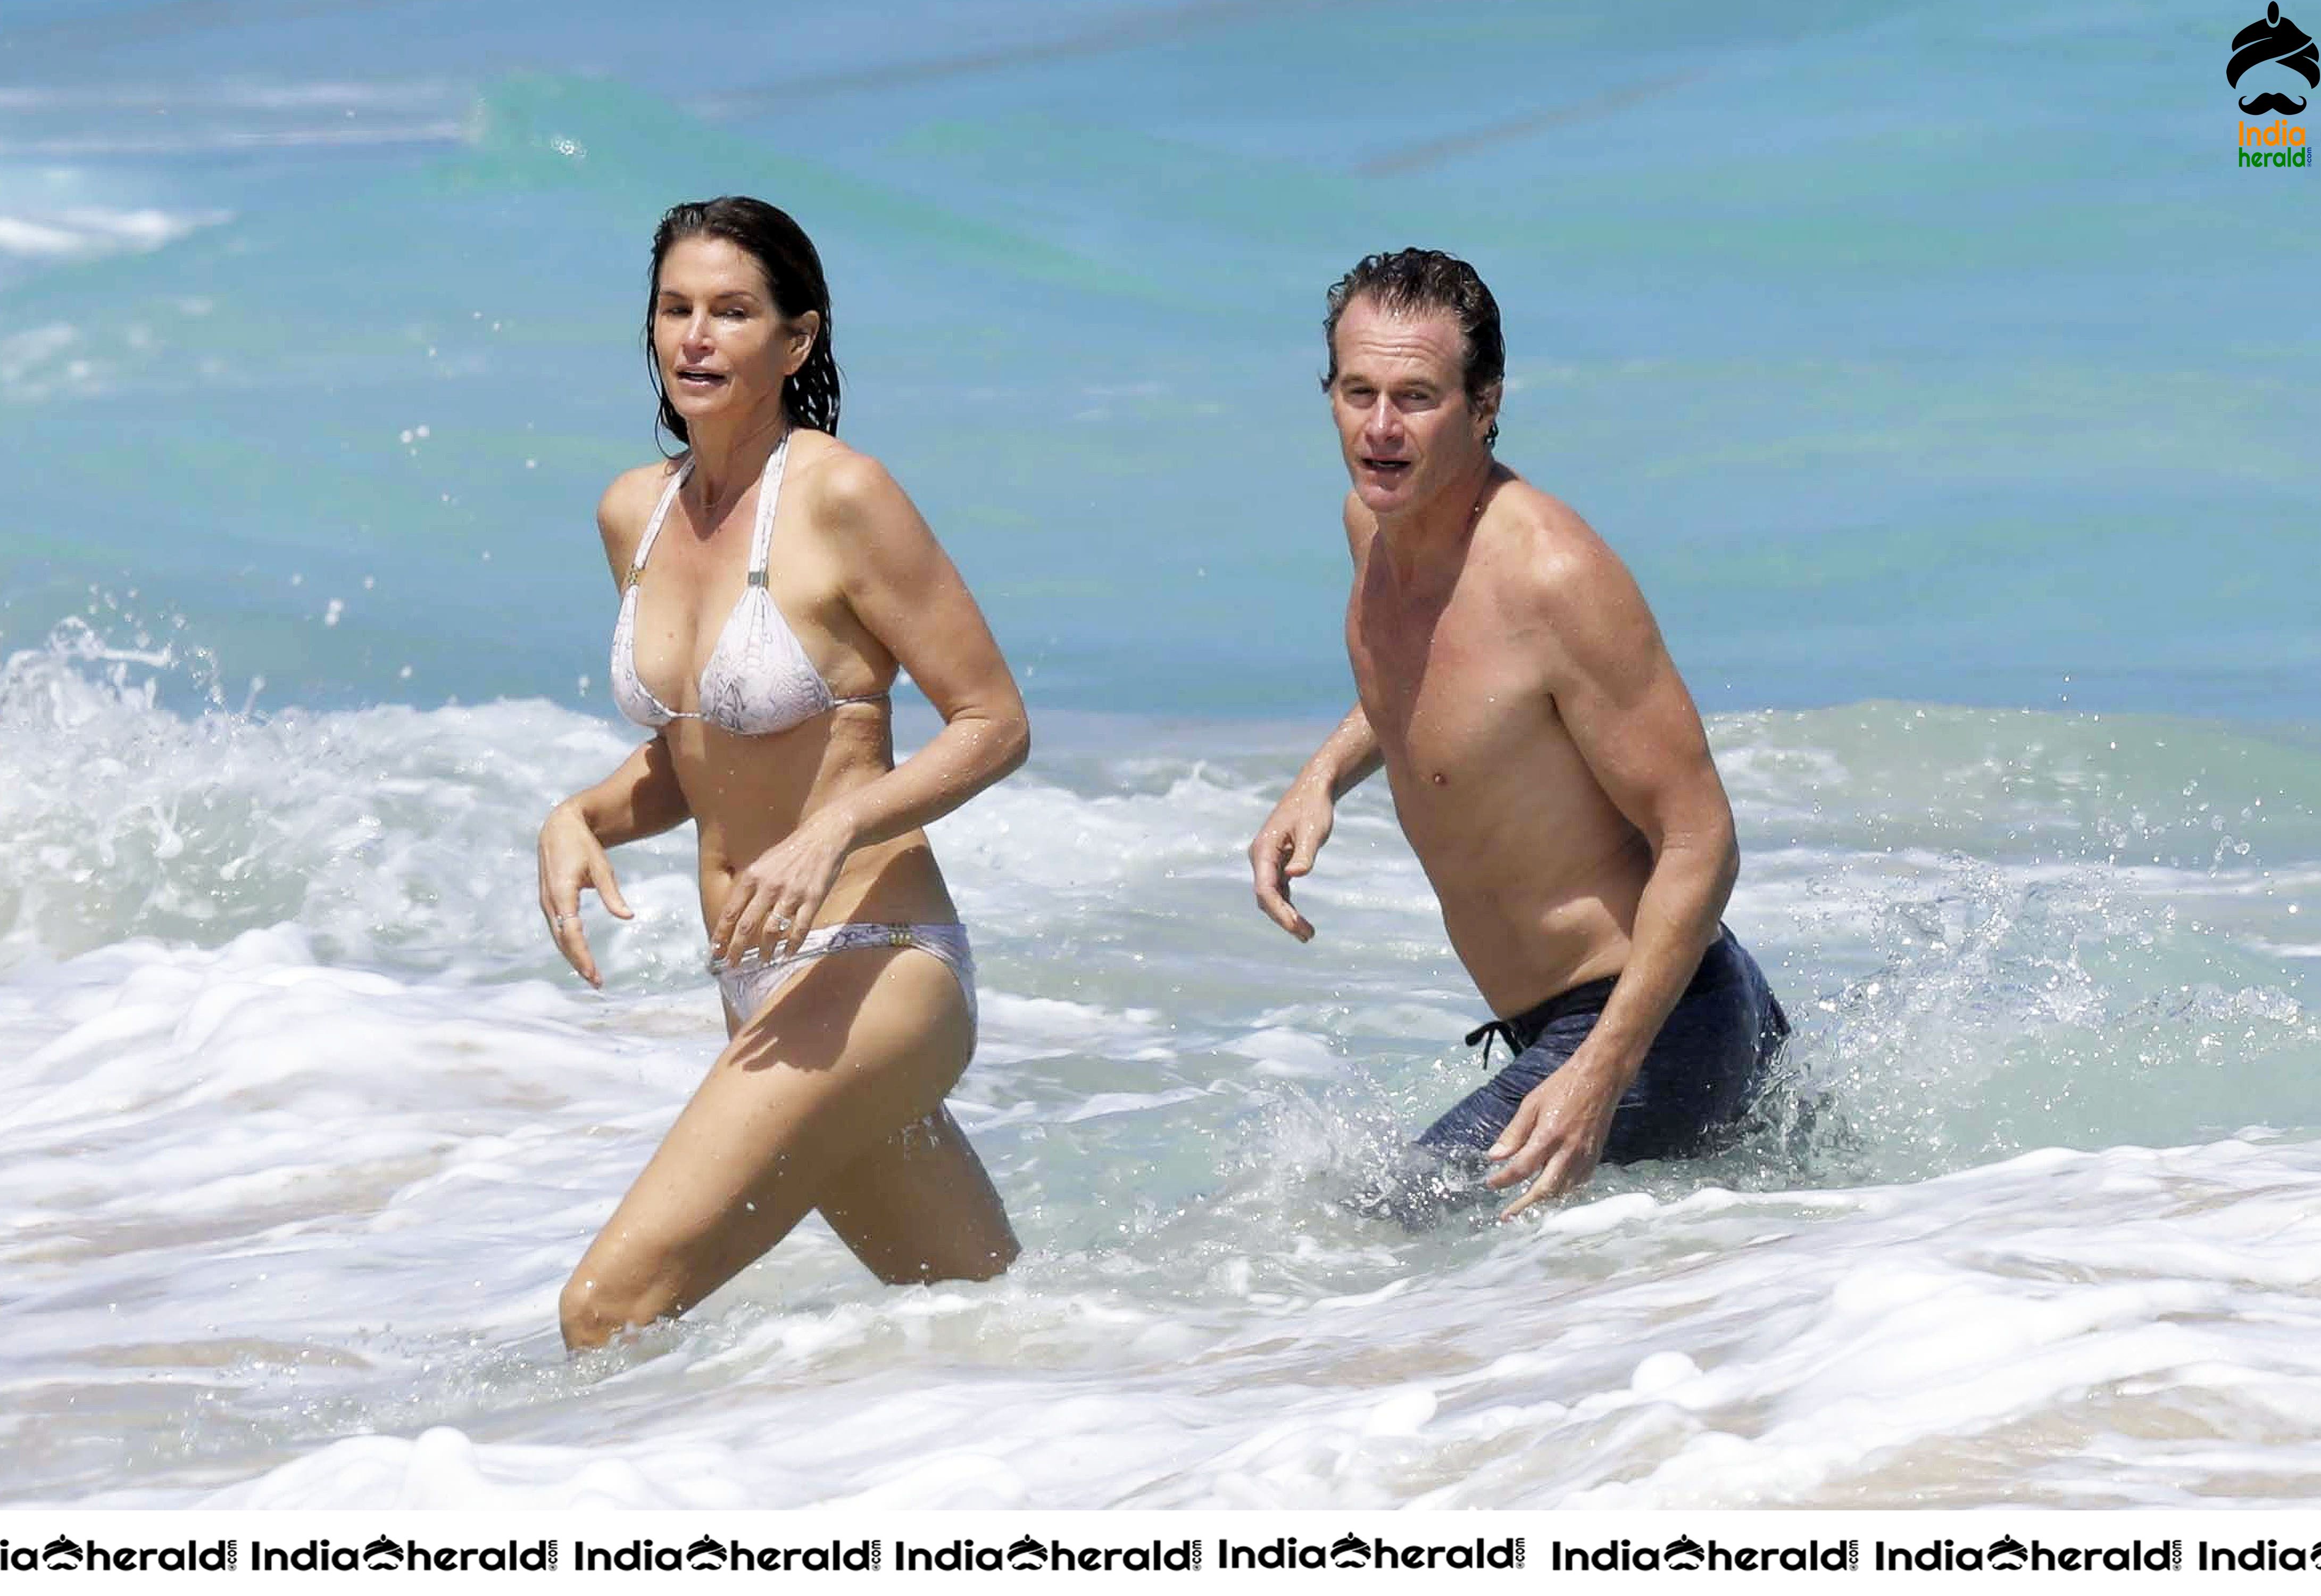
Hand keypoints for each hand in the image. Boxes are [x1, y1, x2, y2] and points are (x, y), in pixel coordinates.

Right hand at [537, 801, 633, 987]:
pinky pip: (558, 929)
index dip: (582, 956)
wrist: (558, 828)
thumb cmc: (583, 846)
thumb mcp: (601, 867)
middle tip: (597, 983)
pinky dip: (568, 945)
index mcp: (562, 893)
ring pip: (558, 937)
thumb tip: (628, 917)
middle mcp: (549, 901)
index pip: (571, 933)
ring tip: (591, 975)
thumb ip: (612, 894)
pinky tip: (581, 956)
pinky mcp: (549, 902)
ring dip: (573, 957)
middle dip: (578, 963)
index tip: (594, 974)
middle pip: (562, 941)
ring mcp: (546, 903)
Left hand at [709, 806, 856, 965]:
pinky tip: (787, 954)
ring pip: (772, 930)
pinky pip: (799, 928)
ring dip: (765, 951)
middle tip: (731, 965)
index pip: (730, 912)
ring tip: (762, 962)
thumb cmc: (790, 853)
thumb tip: (735, 912)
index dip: (721, 935)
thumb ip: (749, 886)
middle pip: (747, 926)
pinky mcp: (812, 899)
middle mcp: (768, 887)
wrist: (822, 837)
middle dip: (736, 949)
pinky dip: (792, 945)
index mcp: (752, 877)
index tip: (714, 952)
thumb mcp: (762, 864)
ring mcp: (791, 894)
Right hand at [1247, 780, 1335, 940]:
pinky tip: (1300, 920)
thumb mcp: (1313, 830)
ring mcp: (1267, 860)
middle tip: (1307, 936)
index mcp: (1263, 849)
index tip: (1295, 927)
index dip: (1279, 911)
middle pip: (1266, 897)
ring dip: (1286, 915)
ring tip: (1307, 934)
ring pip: (1271, 896)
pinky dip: (1288, 904)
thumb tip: (1295, 875)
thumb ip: (1304, 853)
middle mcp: (1260, 857)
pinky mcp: (1276, 862)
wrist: (1313, 790)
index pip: (1265, 889)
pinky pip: (1278, 889)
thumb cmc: (1313, 808)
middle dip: (1284, 918)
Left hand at [1483, 1053, 1626, 1218]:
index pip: (1522, 1168)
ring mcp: (1584, 1157)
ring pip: (1562, 1190)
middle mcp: (1568, 1151)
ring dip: (1543, 1199)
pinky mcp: (1595, 1157)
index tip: (1491, 1184)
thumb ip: (1513, 1133)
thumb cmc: (1561, 1087)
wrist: (1600, 1079)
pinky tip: (1551, 1188)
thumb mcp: (1531, 1104)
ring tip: (1526, 1203)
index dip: (1504, 1180)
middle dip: (1524, 1204)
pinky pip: (1577, 1183)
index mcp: (1549, 1135)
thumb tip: (1494, 1157)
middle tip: (1507, 1214)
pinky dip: (1562, 1190)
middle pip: (1545, 1188)